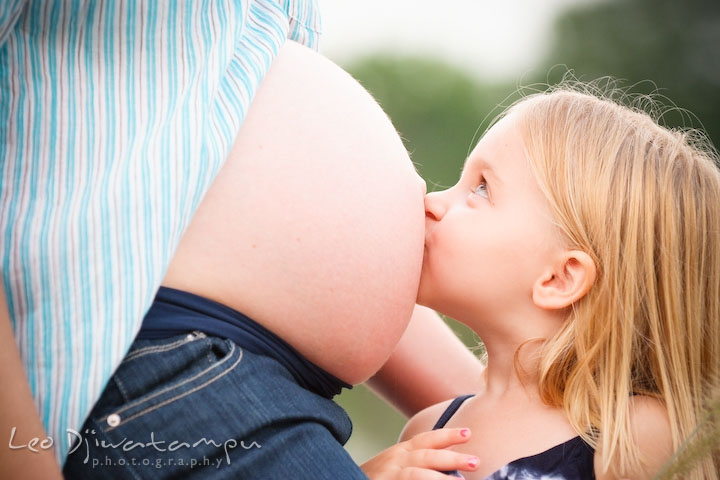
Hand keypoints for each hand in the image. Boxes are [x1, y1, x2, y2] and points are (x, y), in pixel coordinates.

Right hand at [361, 427, 478, 479]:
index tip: (468, 433)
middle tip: (476, 461)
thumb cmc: (373, 478)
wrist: (342, 478)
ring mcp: (390, 477)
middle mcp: (394, 462)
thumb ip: (417, 464)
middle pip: (426, 456)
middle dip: (452, 458)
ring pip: (418, 475)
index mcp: (399, 453)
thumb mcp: (393, 466)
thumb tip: (452, 468)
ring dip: (441, 479)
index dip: (447, 436)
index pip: (425, 440)